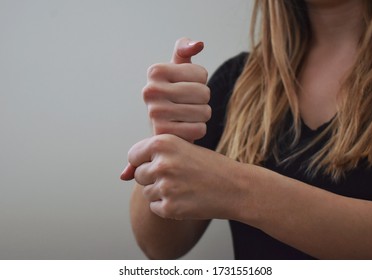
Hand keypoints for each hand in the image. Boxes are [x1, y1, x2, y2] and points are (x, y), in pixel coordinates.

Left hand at [121, 134, 240, 219]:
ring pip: (147, 192)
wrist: (236, 187)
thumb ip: (150, 158)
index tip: (163, 164)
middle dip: (155, 177)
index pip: (133, 155)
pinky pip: (155, 207)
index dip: (146, 161)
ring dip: (161, 192)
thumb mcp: (182, 150)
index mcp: (163, 143)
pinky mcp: (170, 208)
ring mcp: (165, 187)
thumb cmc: (209, 166)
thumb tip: (123, 175)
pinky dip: (168, 206)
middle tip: (179, 176)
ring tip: (185, 187)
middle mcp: (161, 163)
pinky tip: (186, 199)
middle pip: (139, 175)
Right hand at [143, 37, 210, 141]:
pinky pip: (200, 129)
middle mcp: (150, 91)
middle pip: (204, 93)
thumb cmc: (176, 94)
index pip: (201, 74)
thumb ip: (184, 50)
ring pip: (204, 112)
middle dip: (203, 101)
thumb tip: (198, 44)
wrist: (165, 128)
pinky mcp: (164, 134)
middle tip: (188, 104)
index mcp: (155, 71)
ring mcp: (155, 114)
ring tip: (186, 116)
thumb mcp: (179, 69)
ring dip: (201, 116)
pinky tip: (184, 129)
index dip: (201, 82)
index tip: (185, 87)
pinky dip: (197, 130)